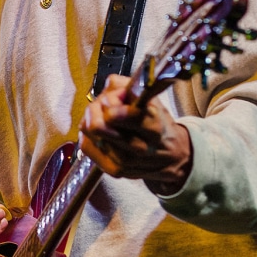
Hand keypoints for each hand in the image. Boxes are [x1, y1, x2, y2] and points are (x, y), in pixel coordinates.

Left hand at [80, 73, 192, 193]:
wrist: (170, 155)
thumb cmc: (157, 123)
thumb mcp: (150, 99)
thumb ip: (127, 86)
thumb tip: (109, 85)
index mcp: (151, 126)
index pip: (114, 115)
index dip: (109, 101)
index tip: (115, 98)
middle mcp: (139, 147)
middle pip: (96, 125)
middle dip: (96, 109)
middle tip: (104, 106)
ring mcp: (125, 161)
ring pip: (88, 133)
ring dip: (92, 121)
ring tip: (105, 119)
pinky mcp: (114, 170)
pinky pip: (86, 146)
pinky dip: (89, 135)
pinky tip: (101, 133)